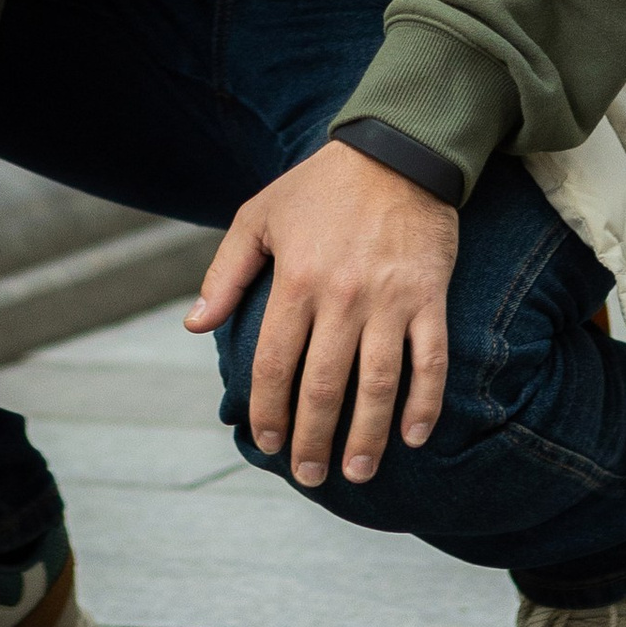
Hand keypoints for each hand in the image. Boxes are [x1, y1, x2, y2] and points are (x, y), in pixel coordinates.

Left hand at [188, 139, 456, 486]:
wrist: (396, 151)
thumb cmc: (320, 186)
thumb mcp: (258, 215)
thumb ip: (226, 273)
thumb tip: (195, 324)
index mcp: (295, 279)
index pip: (274, 364)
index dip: (267, 411)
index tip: (265, 443)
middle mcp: (342, 296)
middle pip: (323, 386)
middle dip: (312, 439)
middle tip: (308, 475)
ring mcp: (389, 299)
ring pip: (377, 386)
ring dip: (366, 438)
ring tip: (355, 473)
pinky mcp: (430, 298)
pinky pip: (431, 362)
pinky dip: (424, 404)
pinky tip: (414, 437)